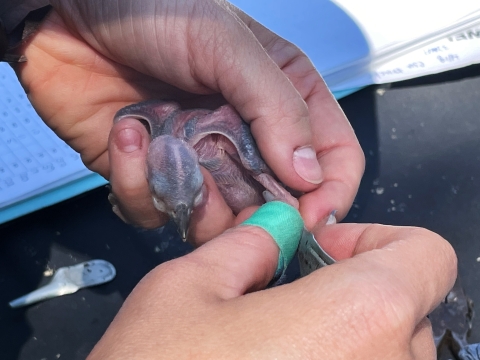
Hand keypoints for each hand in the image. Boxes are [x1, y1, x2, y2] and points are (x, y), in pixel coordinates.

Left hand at [15, 0, 363, 239]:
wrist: (66, 14)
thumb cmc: (151, 10)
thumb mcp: (227, 45)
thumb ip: (277, 108)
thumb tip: (309, 173)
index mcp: (280, 101)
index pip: (331, 159)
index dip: (328, 193)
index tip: (310, 217)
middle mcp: (245, 139)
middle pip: (274, 203)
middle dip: (250, 209)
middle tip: (220, 186)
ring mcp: (200, 162)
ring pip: (216, 221)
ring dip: (188, 195)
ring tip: (164, 146)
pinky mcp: (154, 177)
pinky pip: (156, 211)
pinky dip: (137, 184)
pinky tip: (126, 134)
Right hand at [86, 212, 456, 358]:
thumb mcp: (187, 287)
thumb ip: (246, 244)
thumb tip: (277, 228)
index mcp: (360, 317)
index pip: (426, 255)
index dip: (376, 240)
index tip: (323, 252)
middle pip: (405, 307)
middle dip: (348, 288)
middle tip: (286, 293)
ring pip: (387, 354)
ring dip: (342, 335)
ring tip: (275, 340)